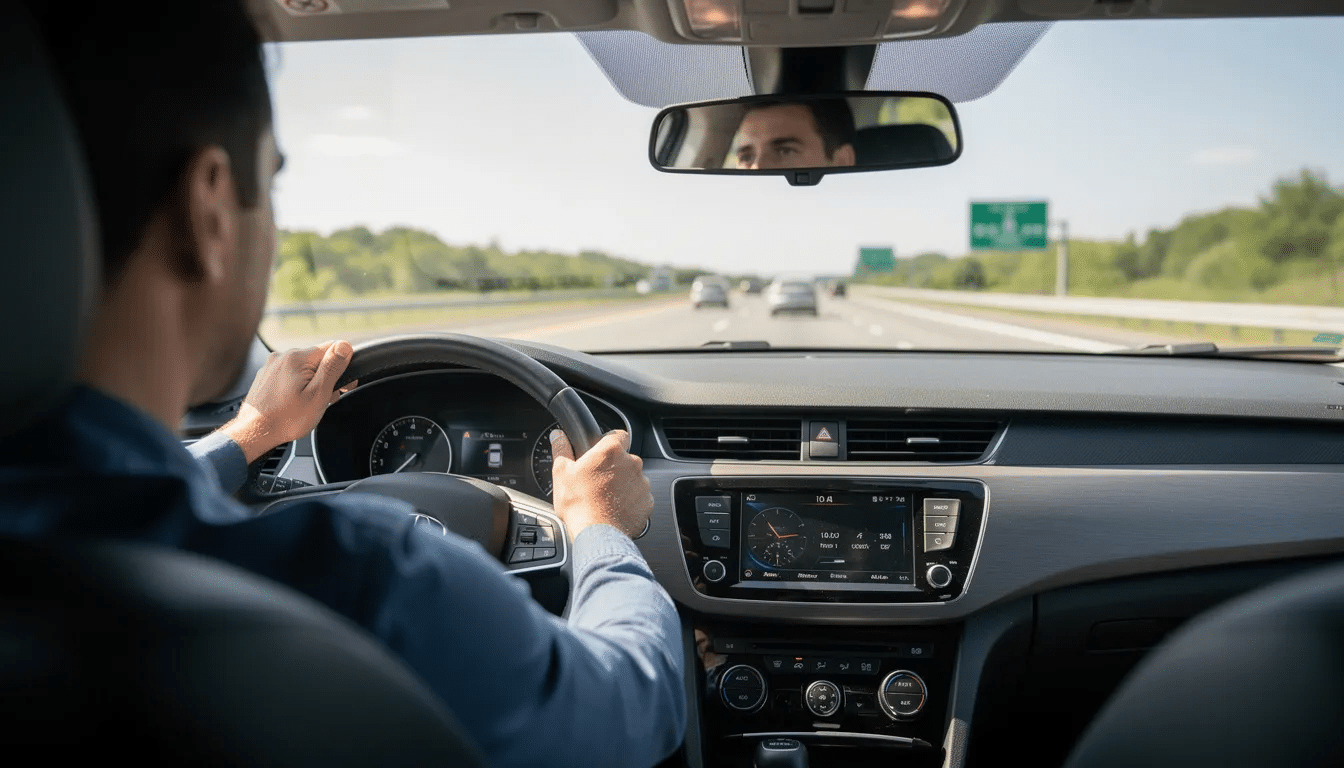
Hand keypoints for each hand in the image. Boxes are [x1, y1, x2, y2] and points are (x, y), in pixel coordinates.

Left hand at [221, 340, 355, 462]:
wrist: (254, 433)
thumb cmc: (286, 419)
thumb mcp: (317, 395)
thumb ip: (332, 367)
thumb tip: (345, 346)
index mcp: (297, 357)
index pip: (332, 348)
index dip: (342, 367)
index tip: (340, 385)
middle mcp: (282, 356)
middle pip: (318, 359)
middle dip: (325, 377)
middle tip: (322, 400)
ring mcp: (272, 365)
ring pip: (303, 368)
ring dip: (310, 383)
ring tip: (305, 404)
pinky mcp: (266, 375)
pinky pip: (289, 374)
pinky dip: (295, 386)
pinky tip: (292, 403)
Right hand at [549, 429, 652, 540]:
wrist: (597, 534)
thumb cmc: (579, 504)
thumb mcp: (562, 473)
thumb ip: (561, 449)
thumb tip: (557, 436)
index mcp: (611, 451)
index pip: (618, 435)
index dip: (609, 442)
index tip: (602, 452)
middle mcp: (631, 463)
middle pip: (624, 459)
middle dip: (613, 468)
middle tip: (597, 482)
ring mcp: (642, 483)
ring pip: (633, 479)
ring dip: (623, 485)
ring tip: (605, 499)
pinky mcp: (647, 502)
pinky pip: (639, 497)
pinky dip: (630, 502)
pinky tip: (615, 510)